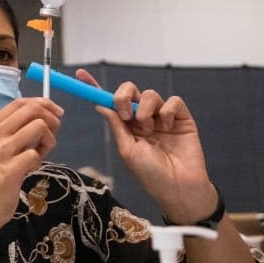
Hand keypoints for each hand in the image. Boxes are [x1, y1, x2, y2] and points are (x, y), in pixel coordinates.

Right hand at [0, 97, 62, 229]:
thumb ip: (16, 129)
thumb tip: (46, 115)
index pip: (20, 102)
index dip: (43, 103)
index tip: (56, 112)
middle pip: (32, 110)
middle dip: (51, 119)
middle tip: (54, 133)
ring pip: (39, 128)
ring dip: (48, 140)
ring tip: (39, 154)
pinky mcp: (9, 170)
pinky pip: (36, 154)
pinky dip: (39, 161)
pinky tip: (30, 170)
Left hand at [75, 69, 216, 221]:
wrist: (178, 187)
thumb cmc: (150, 174)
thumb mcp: (127, 149)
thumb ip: (116, 125)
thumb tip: (99, 105)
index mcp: (126, 126)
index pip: (110, 102)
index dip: (95, 88)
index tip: (81, 75)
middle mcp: (143, 118)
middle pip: (130, 91)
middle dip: (124, 96)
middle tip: (126, 114)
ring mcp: (162, 117)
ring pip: (150, 94)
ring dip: (146, 110)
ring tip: (150, 130)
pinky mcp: (182, 118)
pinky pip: (174, 101)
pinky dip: (168, 111)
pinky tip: (167, 127)